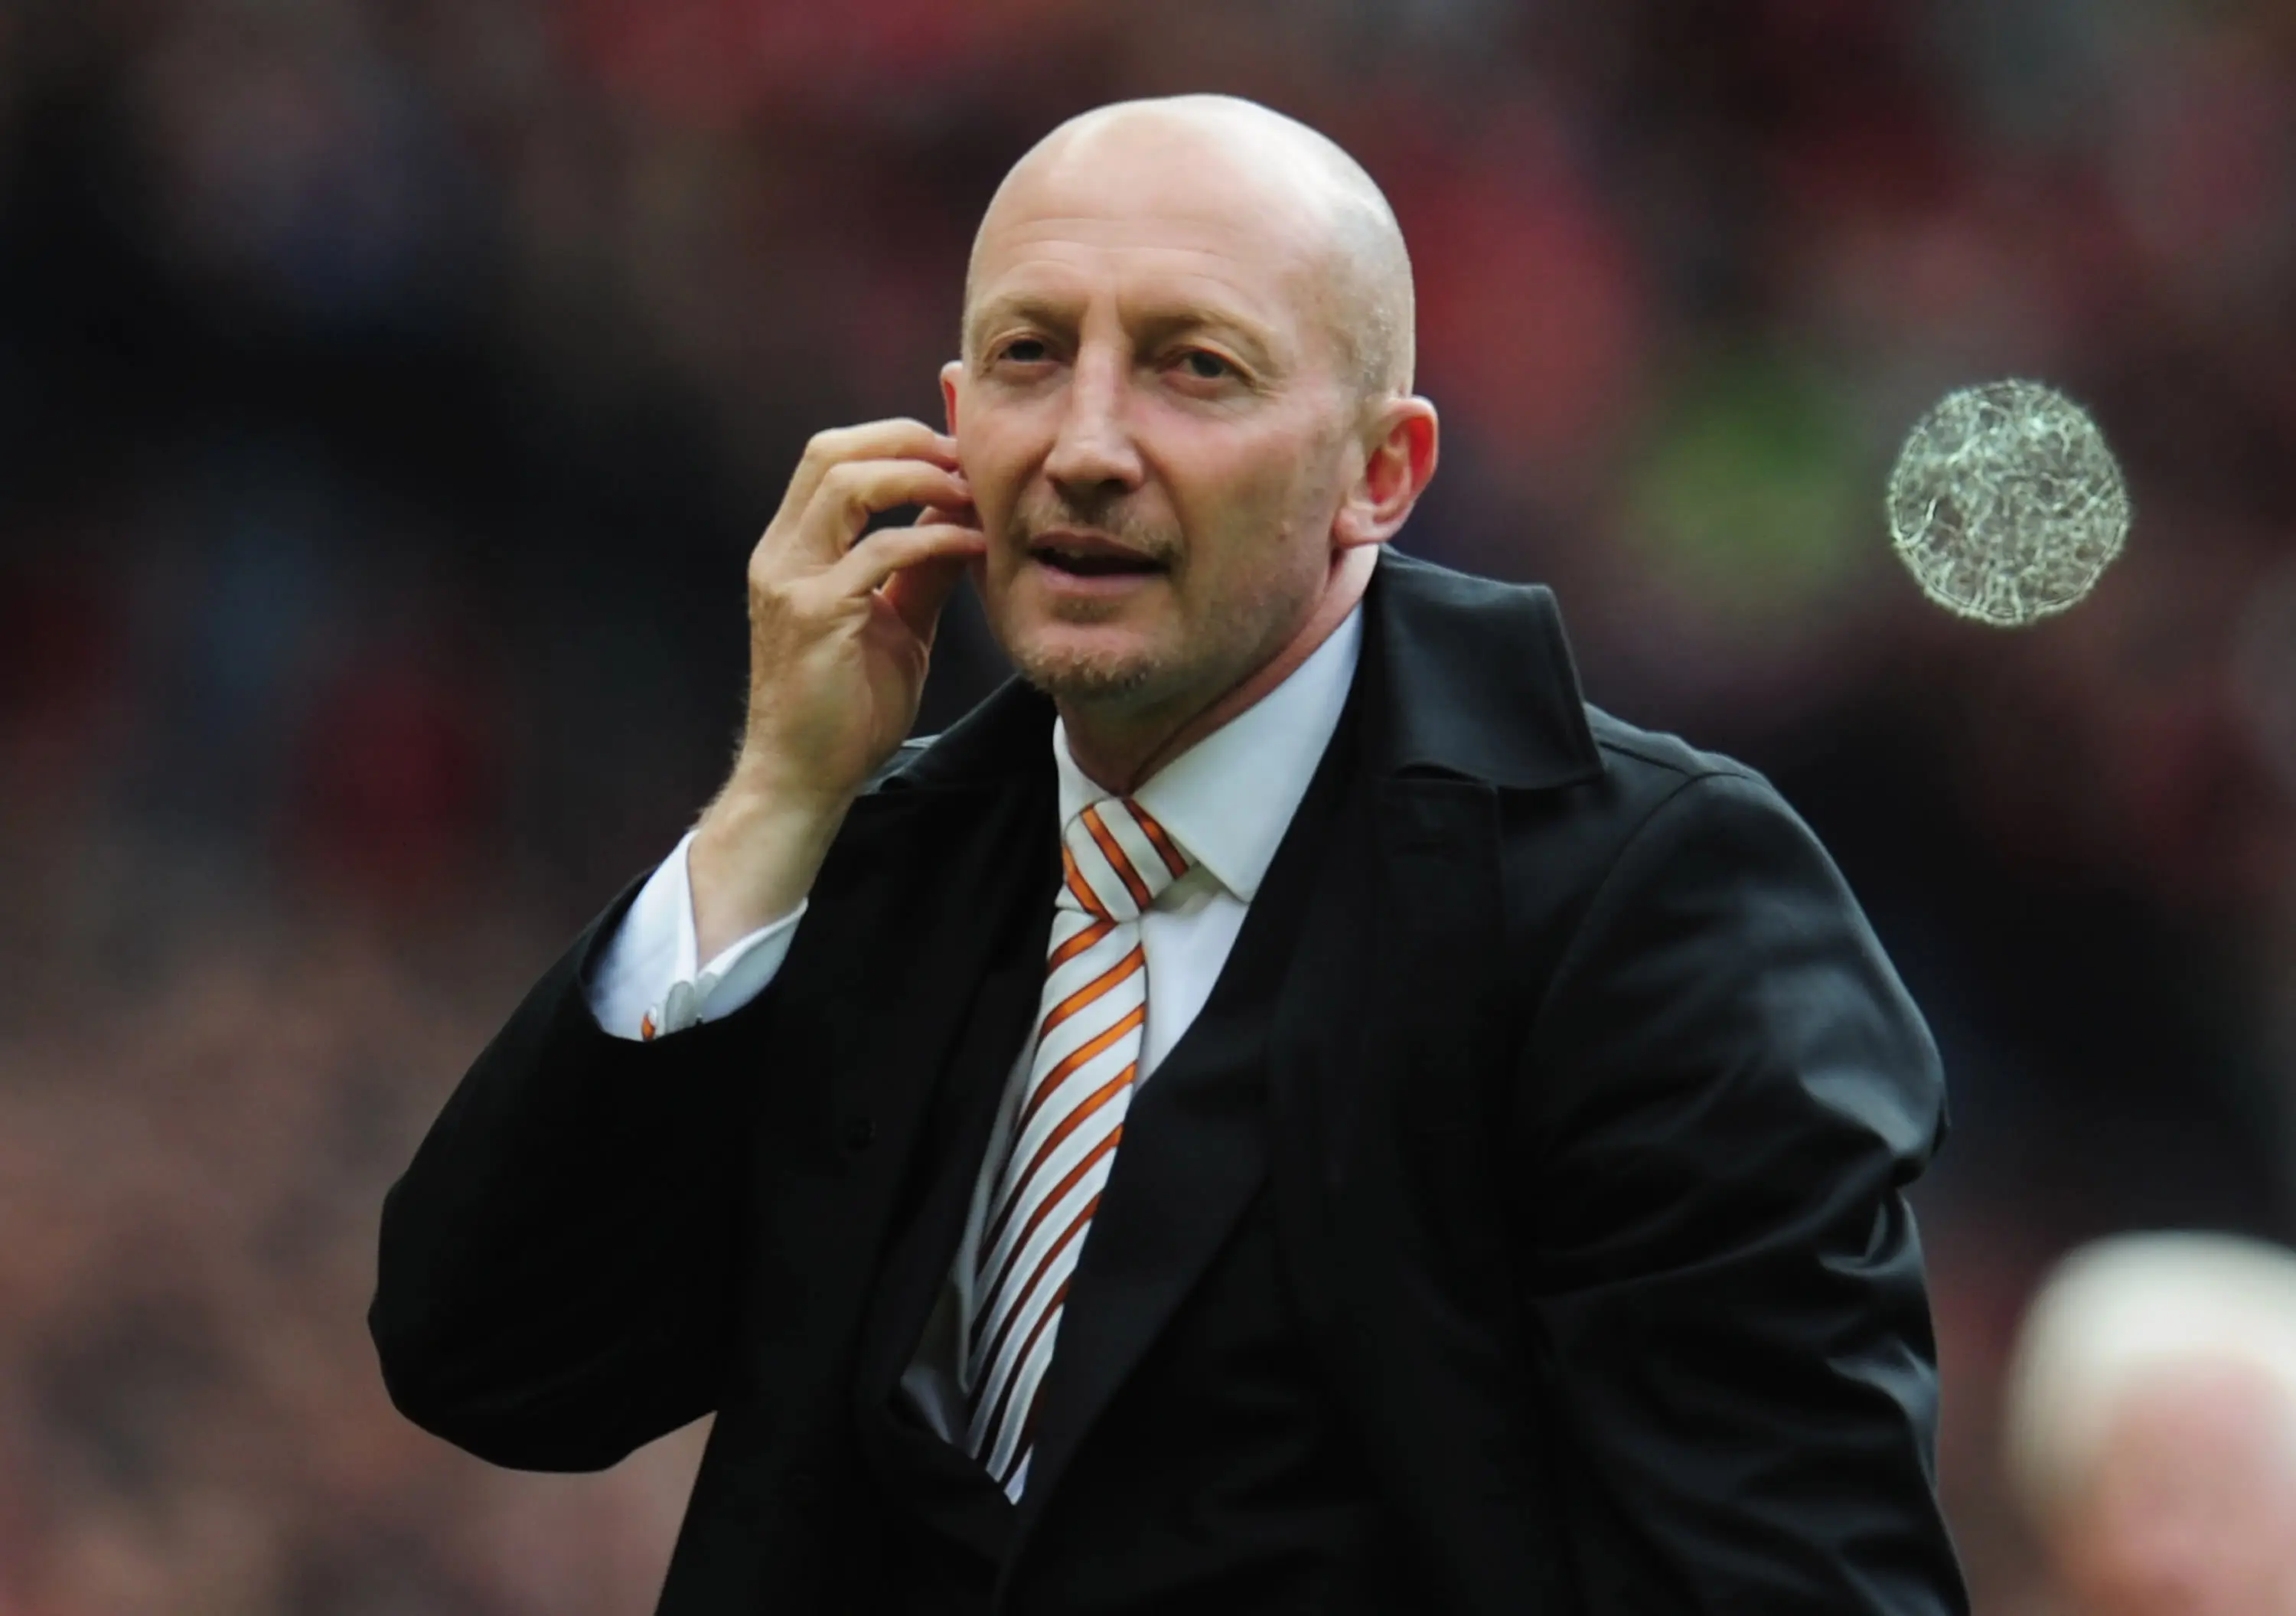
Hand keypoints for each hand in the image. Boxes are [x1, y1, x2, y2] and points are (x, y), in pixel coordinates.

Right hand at [690, 419, 984, 953]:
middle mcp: (780, 553)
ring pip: (845, 481)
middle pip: (830, 450)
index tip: (956, 452)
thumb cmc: (846, 706)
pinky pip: (879, 550)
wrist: (806, 776)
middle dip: (905, 440)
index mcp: (792, 549)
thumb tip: (955, 513)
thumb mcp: (895, 620)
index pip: (831, 458)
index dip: (893, 439)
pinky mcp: (814, 614)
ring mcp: (791, 580)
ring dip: (919, 476)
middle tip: (967, 459)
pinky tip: (973, 547)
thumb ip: (918, 566)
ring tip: (972, 494)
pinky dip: (933, 537)